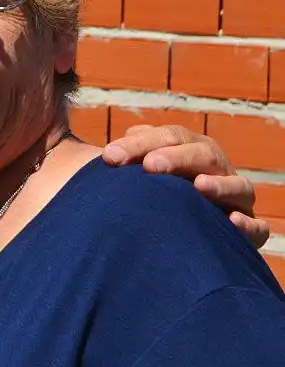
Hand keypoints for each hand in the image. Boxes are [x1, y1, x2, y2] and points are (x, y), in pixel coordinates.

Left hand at [102, 124, 268, 248]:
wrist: (172, 225)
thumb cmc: (146, 191)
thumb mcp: (136, 171)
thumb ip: (128, 157)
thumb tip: (111, 152)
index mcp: (188, 147)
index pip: (169, 136)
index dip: (139, 144)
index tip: (109, 157)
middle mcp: (214, 168)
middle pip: (202, 154)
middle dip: (176, 157)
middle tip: (150, 166)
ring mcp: (234, 197)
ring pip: (238, 185)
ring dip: (220, 185)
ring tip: (199, 185)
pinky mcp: (246, 230)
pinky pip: (258, 227)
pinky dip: (249, 224)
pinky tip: (232, 221)